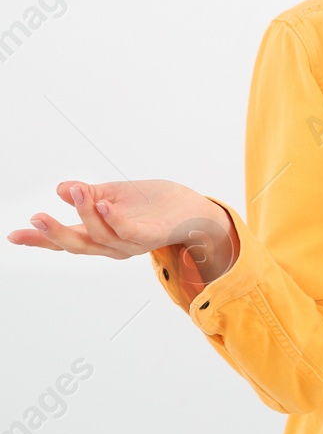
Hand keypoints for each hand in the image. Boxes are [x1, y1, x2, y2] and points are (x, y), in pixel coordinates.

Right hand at [8, 179, 230, 259]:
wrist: (194, 209)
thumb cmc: (153, 204)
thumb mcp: (114, 194)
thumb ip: (88, 195)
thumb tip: (61, 188)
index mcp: (100, 236)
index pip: (66, 239)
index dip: (40, 239)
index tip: (14, 235)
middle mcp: (113, 245)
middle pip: (78, 245)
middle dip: (56, 233)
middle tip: (36, 217)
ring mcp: (132, 243)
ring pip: (101, 235)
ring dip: (86, 212)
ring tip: (76, 192)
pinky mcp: (152, 236)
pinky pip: (130, 231)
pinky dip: (115, 219)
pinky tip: (104, 204)